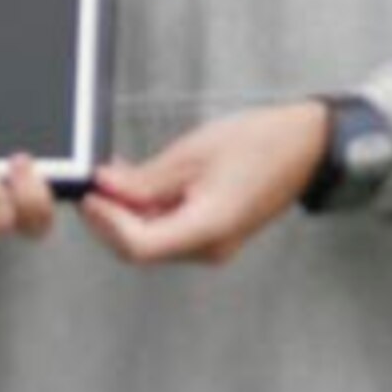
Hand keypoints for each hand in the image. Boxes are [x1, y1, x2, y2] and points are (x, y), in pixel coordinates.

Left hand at [79, 101, 326, 264]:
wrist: (303, 146)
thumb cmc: (258, 144)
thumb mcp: (192, 154)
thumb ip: (145, 178)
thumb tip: (104, 187)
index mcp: (208, 229)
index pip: (139, 246)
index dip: (106, 222)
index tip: (88, 194)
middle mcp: (209, 247)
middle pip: (141, 247)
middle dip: (109, 218)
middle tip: (90, 183)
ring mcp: (212, 243)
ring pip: (152, 238)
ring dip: (125, 211)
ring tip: (109, 175)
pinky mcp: (212, 231)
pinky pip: (169, 227)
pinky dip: (146, 208)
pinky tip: (133, 180)